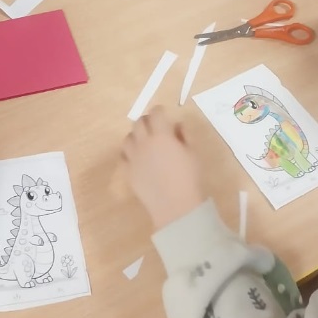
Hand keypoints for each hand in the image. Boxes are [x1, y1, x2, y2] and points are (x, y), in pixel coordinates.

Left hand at [122, 107, 204, 230]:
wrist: (176, 206)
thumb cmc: (189, 179)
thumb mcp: (193, 153)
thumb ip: (184, 135)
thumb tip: (177, 125)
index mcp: (161, 135)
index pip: (155, 114)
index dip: (159, 110)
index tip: (163, 113)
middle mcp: (144, 143)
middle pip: (139, 123)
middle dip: (146, 120)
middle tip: (153, 125)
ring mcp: (134, 157)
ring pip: (128, 138)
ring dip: (136, 135)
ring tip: (144, 140)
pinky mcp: (128, 172)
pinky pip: (124, 156)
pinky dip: (129, 152)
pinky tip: (137, 157)